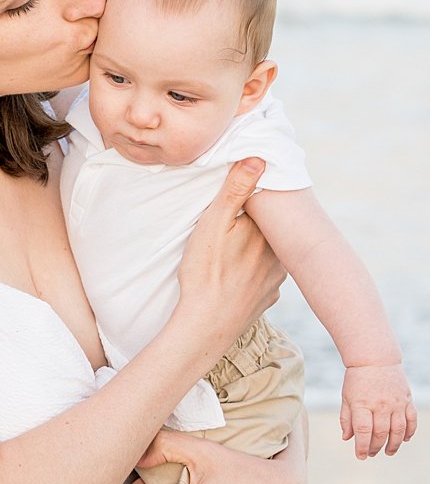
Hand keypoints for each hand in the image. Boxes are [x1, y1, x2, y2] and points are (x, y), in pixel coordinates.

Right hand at [170, 158, 284, 361]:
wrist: (205, 325)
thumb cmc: (204, 272)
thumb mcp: (212, 225)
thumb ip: (236, 191)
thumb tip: (259, 157)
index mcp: (268, 232)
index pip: (268, 207)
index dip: (256, 200)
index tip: (243, 198)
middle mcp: (280, 255)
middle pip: (272, 231)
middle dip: (260, 224)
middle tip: (237, 222)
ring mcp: (276, 280)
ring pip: (271, 254)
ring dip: (259, 250)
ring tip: (237, 248)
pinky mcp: (268, 298)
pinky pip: (265, 278)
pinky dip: (254, 273)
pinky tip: (238, 275)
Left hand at [341, 363, 415, 457]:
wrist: (375, 359)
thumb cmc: (357, 380)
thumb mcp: (346, 397)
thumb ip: (346, 418)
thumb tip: (347, 438)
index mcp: (362, 404)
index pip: (363, 431)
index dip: (362, 446)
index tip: (360, 456)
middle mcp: (380, 405)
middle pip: (381, 433)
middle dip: (375, 447)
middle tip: (371, 454)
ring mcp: (396, 403)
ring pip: (398, 430)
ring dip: (394, 444)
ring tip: (388, 452)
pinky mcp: (406, 400)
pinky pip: (411, 420)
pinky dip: (409, 432)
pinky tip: (404, 439)